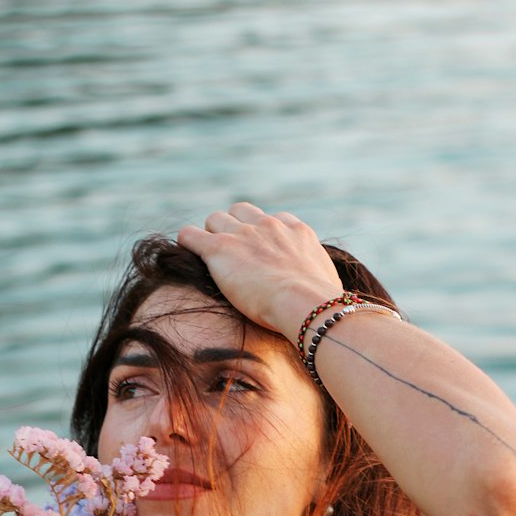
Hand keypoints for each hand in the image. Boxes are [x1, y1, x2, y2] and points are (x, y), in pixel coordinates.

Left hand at [177, 203, 343, 340]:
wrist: (305, 302)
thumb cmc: (321, 305)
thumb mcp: (329, 285)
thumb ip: (321, 280)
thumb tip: (328, 295)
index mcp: (295, 231)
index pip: (273, 219)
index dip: (262, 234)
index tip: (259, 251)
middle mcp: (268, 226)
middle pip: (241, 211)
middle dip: (233, 227)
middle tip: (230, 253)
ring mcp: (243, 234)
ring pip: (215, 219)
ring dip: (211, 234)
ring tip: (208, 256)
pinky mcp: (220, 249)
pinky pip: (191, 235)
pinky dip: (187, 241)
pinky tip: (185, 251)